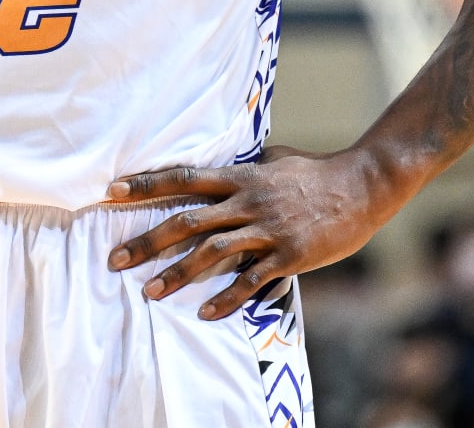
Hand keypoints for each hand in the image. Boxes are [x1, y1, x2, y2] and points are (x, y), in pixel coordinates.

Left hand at [104, 146, 386, 319]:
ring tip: (150, 292)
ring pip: (213, 253)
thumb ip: (243, 167)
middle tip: (115, 259)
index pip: (183, 178)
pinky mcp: (289, 255)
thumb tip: (218, 165)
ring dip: (178, 274)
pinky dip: (227, 298)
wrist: (362, 185)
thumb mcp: (272, 159)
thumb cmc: (314, 171)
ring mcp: (268, 229)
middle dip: (148, 240)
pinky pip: (251, 280)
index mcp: (241, 176)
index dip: (146, 184)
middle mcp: (247, 201)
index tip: (111, 192)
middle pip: (187, 221)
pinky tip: (205, 313)